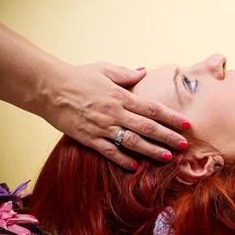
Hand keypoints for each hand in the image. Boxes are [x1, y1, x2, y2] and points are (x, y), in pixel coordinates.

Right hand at [37, 61, 190, 168]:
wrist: (48, 88)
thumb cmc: (77, 76)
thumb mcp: (104, 69)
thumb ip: (126, 73)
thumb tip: (144, 72)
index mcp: (121, 96)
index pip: (153, 108)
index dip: (172, 117)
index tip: (187, 124)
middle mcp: (114, 113)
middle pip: (148, 127)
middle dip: (169, 137)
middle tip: (185, 146)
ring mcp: (102, 127)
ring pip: (132, 142)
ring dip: (152, 151)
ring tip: (168, 158)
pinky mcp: (89, 138)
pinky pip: (109, 151)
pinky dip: (123, 159)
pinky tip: (136, 166)